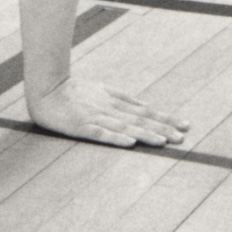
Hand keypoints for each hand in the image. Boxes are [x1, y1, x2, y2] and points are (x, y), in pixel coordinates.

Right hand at [28, 78, 187, 147]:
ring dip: (145, 134)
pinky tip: (130, 143)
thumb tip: (144, 105)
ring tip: (164, 142)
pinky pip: (101, 133)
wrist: (46, 88)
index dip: (165, 118)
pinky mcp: (82, 127)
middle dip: (162, 128)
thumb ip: (123, 98)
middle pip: (140, 120)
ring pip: (125, 127)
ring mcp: (96, 117)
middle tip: (182, 138)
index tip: (184, 126)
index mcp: (115, 100)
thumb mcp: (102, 89)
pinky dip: (116, 138)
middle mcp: (110, 109)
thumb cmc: (74, 90)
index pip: (146, 111)